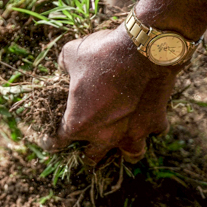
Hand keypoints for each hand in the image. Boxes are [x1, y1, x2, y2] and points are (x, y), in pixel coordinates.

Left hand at [44, 26, 180, 164]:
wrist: (142, 50)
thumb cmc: (102, 54)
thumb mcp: (71, 55)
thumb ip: (64, 66)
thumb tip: (63, 66)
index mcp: (78, 124)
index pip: (59, 141)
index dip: (52, 141)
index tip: (51, 142)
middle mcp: (106, 136)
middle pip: (93, 157)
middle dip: (88, 153)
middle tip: (86, 147)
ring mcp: (133, 132)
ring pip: (131, 154)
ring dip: (126, 150)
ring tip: (124, 143)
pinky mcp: (156, 122)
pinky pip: (156, 131)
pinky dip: (152, 126)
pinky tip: (149, 118)